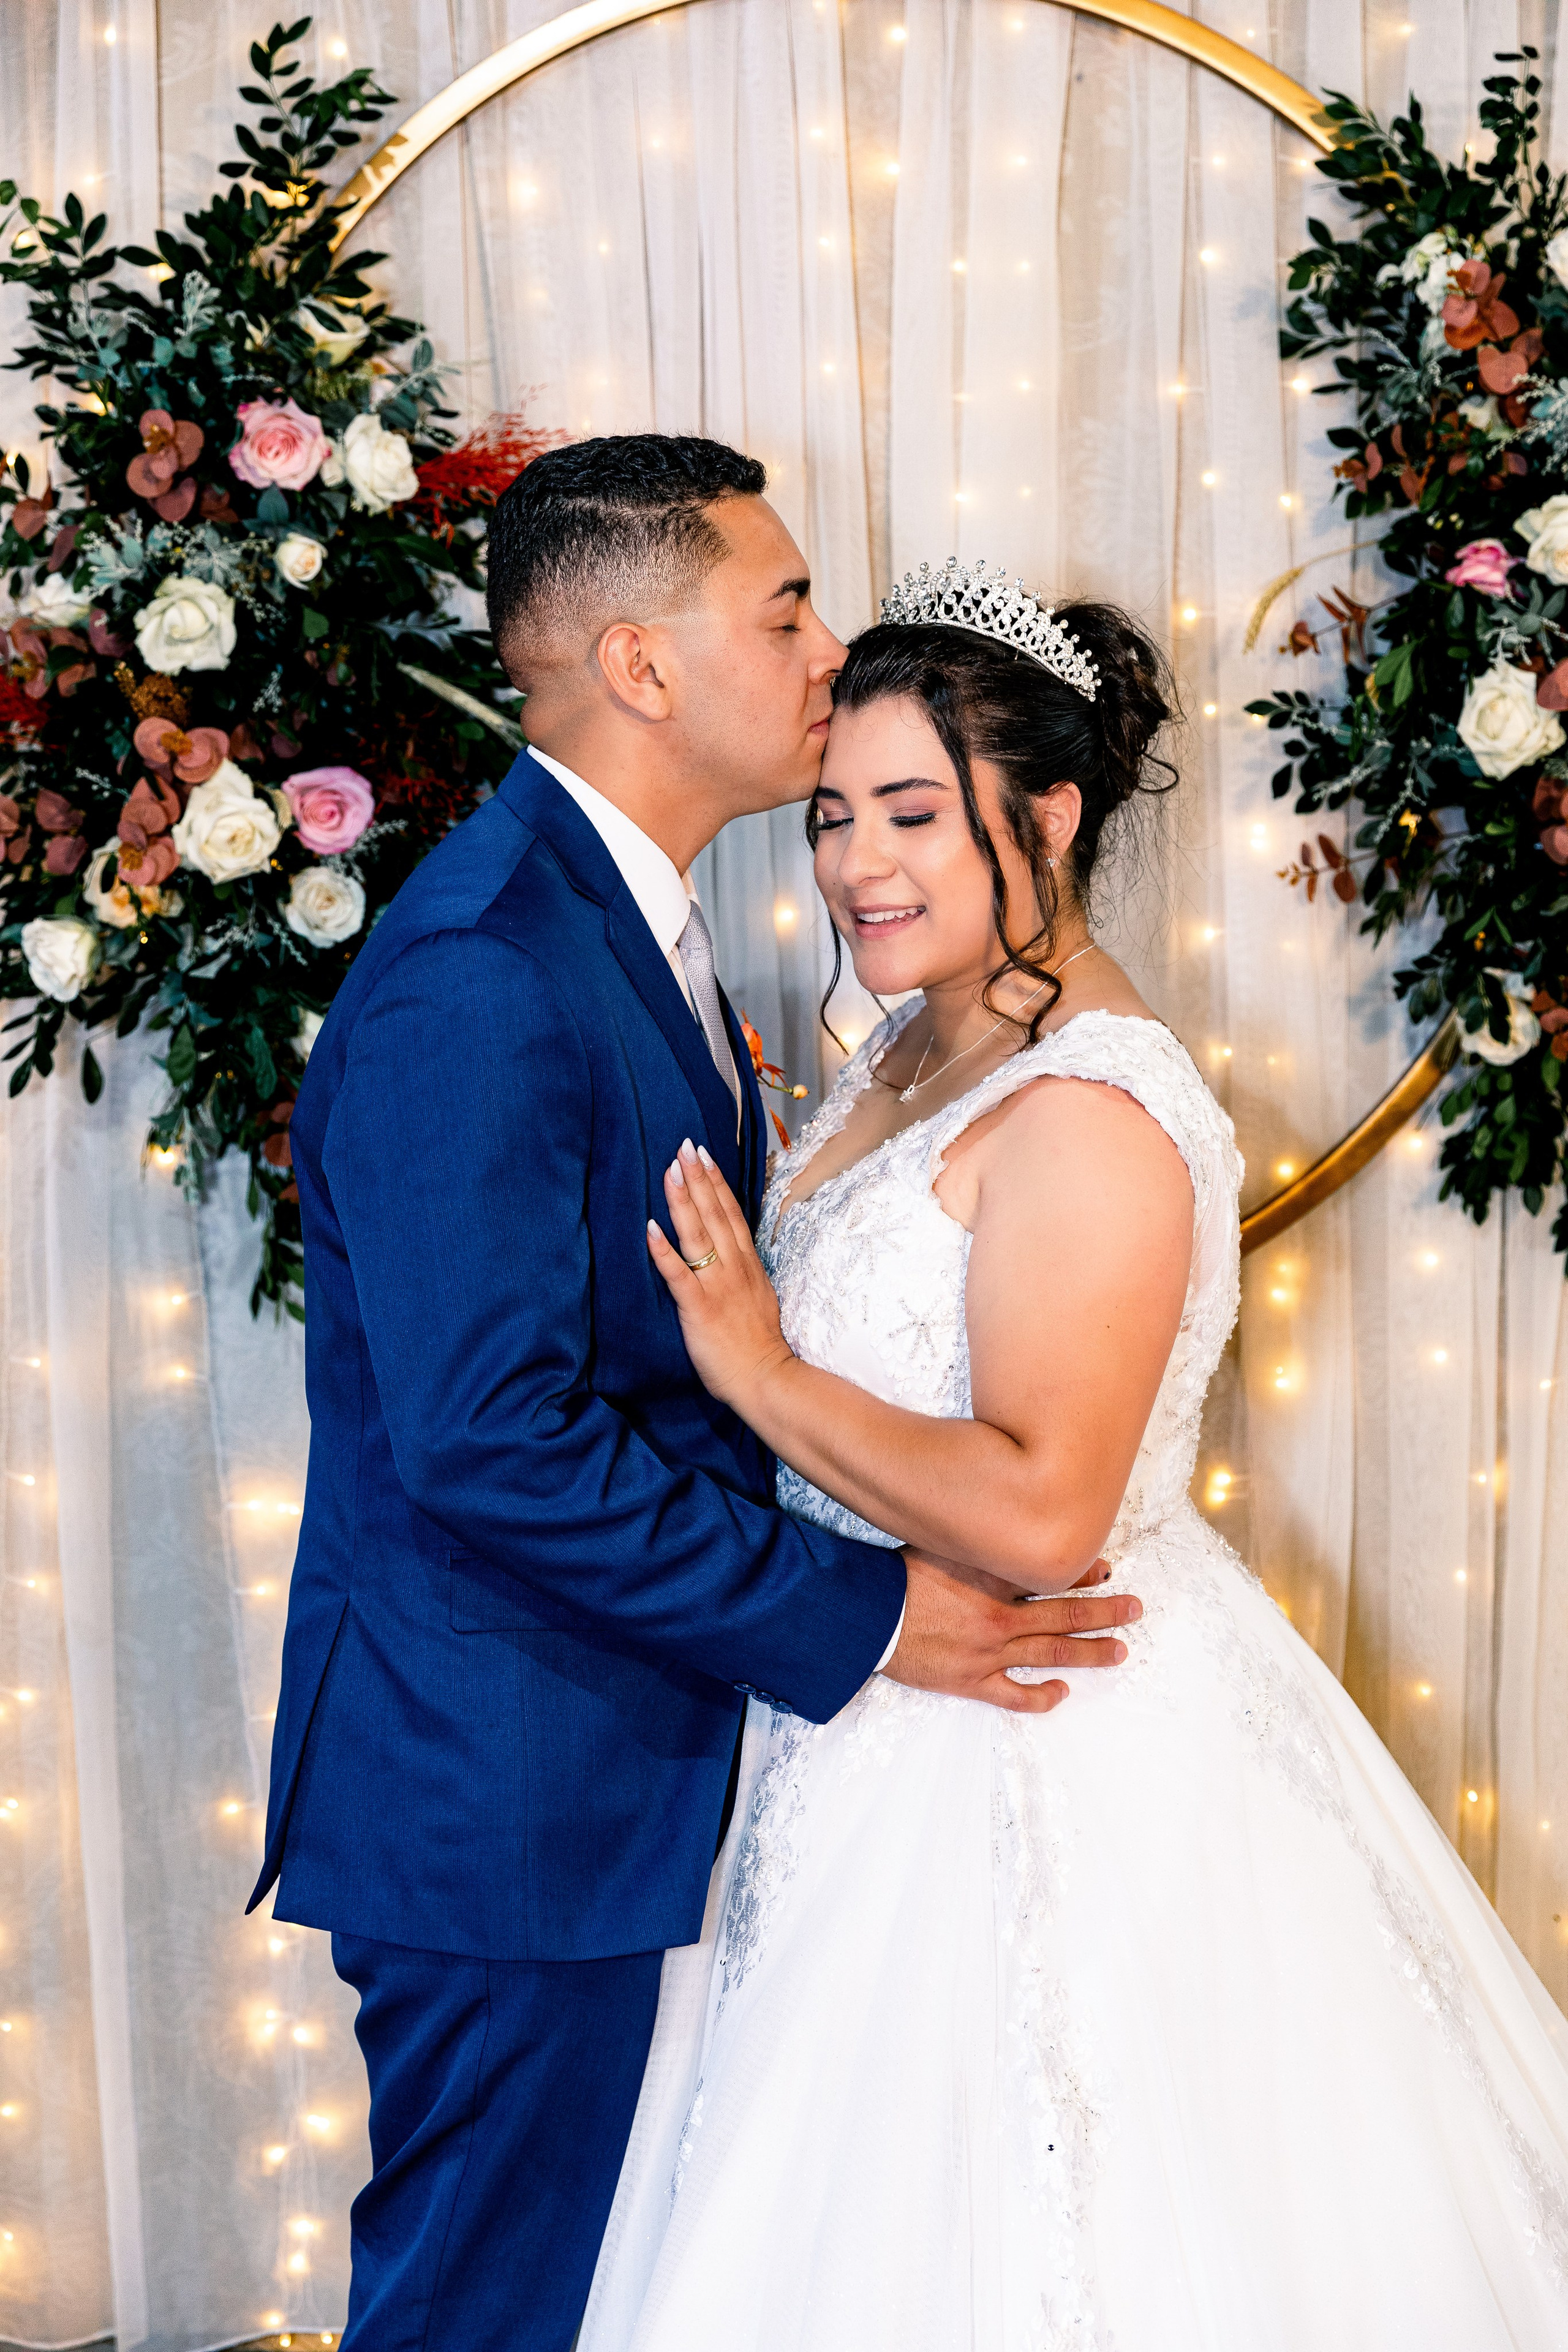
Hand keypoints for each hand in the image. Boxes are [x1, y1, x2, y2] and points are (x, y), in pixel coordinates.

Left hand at [647, 1138, 792, 1413]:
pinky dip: (664, 1249)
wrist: (767, 1378)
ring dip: (683, 1200)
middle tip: (684, 1145)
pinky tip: (650, 1228)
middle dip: (699, 1177)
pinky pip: (679, 1274)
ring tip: (670, 1170)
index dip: (716, 1182)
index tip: (705, 1155)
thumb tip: (733, 1258)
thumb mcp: (760, 1298)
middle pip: (715, 1214)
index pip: (731, 1214)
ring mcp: (717, 1286)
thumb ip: (744, 1275)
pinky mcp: (699, 1307)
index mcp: (748, 1265)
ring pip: (698, 1234)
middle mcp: (734, 1268)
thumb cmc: (760, 1346)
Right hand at [885, 1547, 1141, 1714]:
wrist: (867, 1617)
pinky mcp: (971, 1681)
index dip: (1083, 1573)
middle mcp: (999, 1616)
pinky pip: (1014, 1694)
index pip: (1050, 1576)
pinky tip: (1062, 1692)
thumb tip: (1008, 1522)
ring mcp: (988, 1652)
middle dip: (1104, 1612)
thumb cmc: (898, 1578)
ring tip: (1120, 1651)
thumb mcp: (941, 1545)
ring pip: (1050, 1653)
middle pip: (1064, 1615)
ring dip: (1090, 1652)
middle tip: (1134, 1610)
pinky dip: (1041, 1696)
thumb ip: (976, 1540)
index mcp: (992, 1580)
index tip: (1107, 1570)